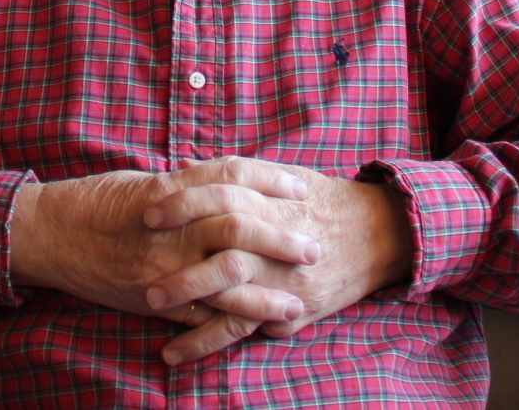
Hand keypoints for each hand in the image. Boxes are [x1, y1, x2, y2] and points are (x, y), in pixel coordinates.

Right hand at [9, 158, 320, 357]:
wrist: (49, 233)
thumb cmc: (94, 201)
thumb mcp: (141, 180)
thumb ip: (186, 185)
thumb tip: (229, 183)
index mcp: (169, 190)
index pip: (231, 176)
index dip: (270, 180)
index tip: (300, 188)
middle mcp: (168, 228)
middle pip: (237, 228)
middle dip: (280, 239)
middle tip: (311, 247)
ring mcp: (160, 266)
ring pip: (225, 280)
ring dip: (265, 295)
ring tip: (296, 303)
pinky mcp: (150, 299)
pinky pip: (198, 316)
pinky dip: (229, 324)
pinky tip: (254, 329)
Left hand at [143, 162, 413, 359]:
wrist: (377, 233)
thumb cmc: (319, 199)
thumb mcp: (281, 175)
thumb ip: (235, 174)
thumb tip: (182, 166)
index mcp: (273, 203)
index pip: (222, 197)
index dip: (183, 203)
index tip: (147, 211)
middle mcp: (279, 244)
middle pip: (224, 250)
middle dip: (180, 260)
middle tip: (140, 266)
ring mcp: (285, 282)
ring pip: (232, 296)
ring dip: (187, 303)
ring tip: (147, 306)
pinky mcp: (290, 312)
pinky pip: (244, 330)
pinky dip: (207, 341)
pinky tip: (175, 351)